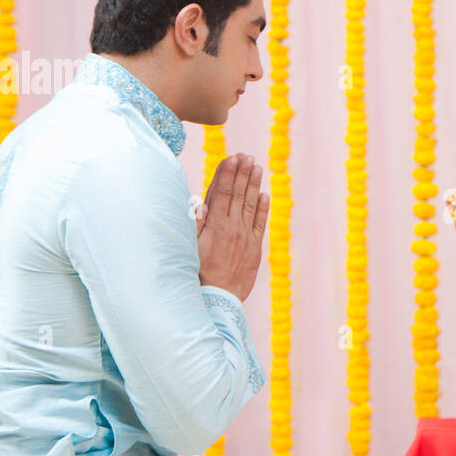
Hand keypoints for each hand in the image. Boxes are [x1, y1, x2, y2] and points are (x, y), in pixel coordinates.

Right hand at [198, 153, 268, 301]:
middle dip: (242, 173)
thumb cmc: (198, 273)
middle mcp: (233, 228)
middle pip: (238, 195)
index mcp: (215, 226)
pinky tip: (265, 194)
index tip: (232, 157)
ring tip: (257, 167)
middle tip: (247, 156)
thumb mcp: (190, 248)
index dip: (227, 174)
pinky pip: (260, 225)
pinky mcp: (255, 249)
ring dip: (254, 185)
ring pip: (251, 206)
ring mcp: (246, 238)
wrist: (218, 299)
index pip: (222, 193)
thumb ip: (195, 224)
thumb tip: (198, 201)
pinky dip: (263, 209)